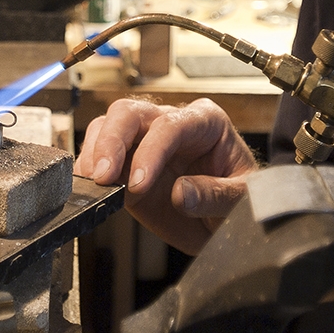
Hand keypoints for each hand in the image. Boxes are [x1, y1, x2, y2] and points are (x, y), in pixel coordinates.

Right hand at [74, 97, 258, 254]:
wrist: (229, 219)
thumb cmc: (243, 199)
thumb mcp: (244, 198)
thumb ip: (216, 195)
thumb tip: (181, 193)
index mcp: (206, 121)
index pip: (171, 124)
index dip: (151, 150)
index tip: (139, 182)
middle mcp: (172, 124)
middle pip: (131, 113)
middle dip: (112, 140)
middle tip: (103, 175)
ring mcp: (146, 142)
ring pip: (109, 125)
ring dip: (95, 152)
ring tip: (94, 184)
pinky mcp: (127, 165)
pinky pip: (100, 154)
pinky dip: (89, 168)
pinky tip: (90, 188)